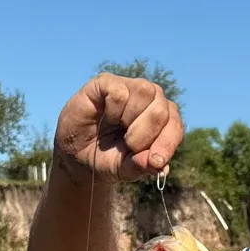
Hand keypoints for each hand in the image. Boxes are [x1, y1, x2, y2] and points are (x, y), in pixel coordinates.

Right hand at [53, 74, 183, 183]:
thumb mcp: (125, 169)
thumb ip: (142, 166)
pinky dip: (112, 109)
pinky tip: (105, 115)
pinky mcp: (107, 82)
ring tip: (117, 126)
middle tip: (128, 145)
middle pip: (162, 109)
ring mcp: (129, 87)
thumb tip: (160, 166)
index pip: (174, 125)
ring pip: (146, 91)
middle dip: (144, 135)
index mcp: (162, 120)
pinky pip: (120, 91)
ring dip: (129, 119)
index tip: (155, 161)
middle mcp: (150, 99)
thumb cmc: (106, 159)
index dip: (167, 143)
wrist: (75, 156)